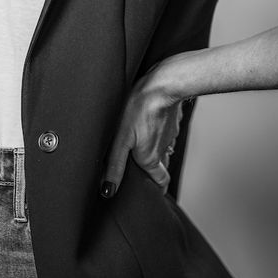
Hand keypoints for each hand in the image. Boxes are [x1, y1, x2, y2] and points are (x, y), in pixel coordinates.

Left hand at [100, 62, 183, 197]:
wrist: (162, 84)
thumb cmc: (138, 108)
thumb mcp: (121, 139)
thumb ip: (115, 165)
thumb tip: (108, 190)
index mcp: (151, 158)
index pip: (161, 181)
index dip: (158, 189)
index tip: (154, 193)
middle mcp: (162, 149)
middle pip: (161, 165)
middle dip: (152, 171)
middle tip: (141, 171)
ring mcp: (168, 133)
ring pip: (163, 148)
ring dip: (154, 151)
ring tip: (140, 147)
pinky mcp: (170, 119)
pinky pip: (164, 132)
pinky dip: (157, 133)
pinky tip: (147, 125)